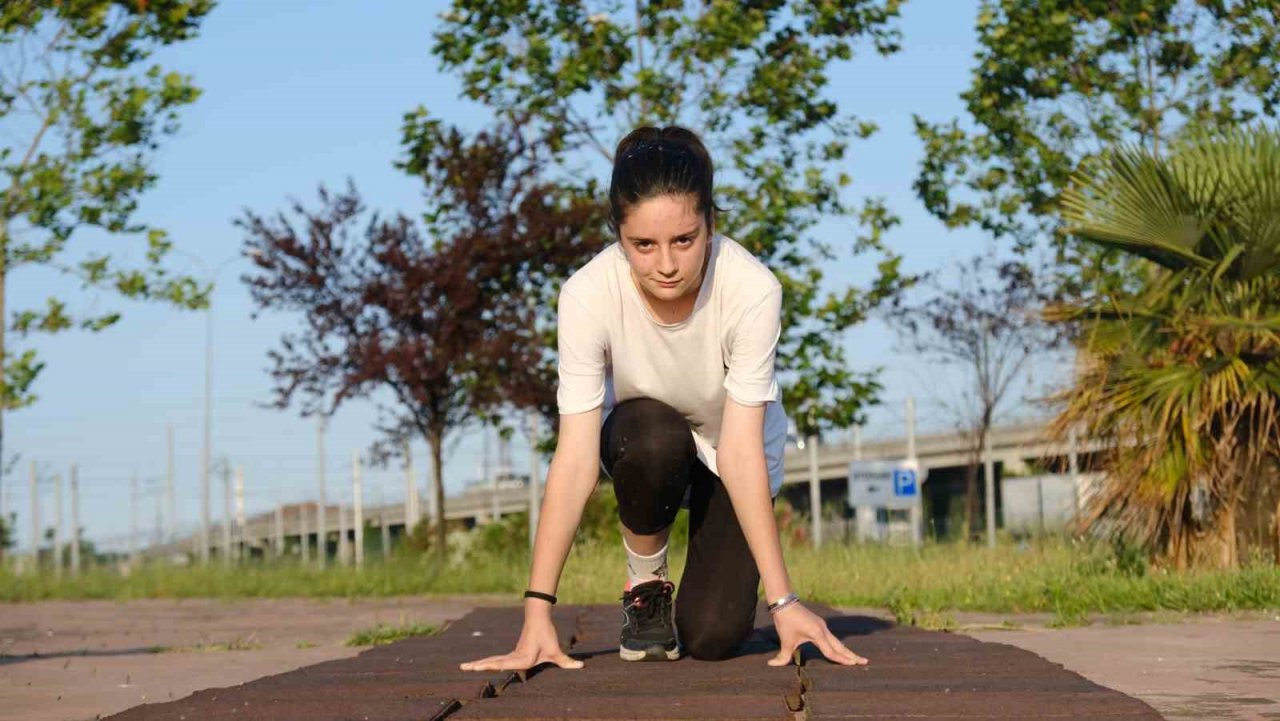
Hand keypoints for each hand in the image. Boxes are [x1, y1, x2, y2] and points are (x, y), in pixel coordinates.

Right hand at [459, 613, 583, 671]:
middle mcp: (513, 656)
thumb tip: (581, 667)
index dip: (489, 666)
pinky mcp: (514, 653)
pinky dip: (488, 663)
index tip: (475, 667)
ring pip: (493, 660)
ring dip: (480, 664)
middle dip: (478, 666)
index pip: (501, 664)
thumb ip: (566, 661)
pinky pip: (498, 660)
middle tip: (462, 667)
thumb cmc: (546, 634)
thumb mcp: (556, 650)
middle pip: (492, 662)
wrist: (538, 616)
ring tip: (465, 666)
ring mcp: (512, 654)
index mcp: (520, 658)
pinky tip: (482, 666)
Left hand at [768, 603, 868, 666]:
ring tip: (856, 659)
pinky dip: (838, 646)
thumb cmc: (786, 621)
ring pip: (837, 642)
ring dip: (846, 651)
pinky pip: (832, 638)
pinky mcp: (820, 625)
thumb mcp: (785, 640)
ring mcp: (823, 627)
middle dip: (851, 655)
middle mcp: (823, 630)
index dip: (841, 660)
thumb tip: (771, 665)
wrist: (784, 603)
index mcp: (817, 633)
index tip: (852, 665)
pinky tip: (841, 651)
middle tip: (864, 662)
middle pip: (840, 646)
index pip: (831, 651)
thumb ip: (782, 656)